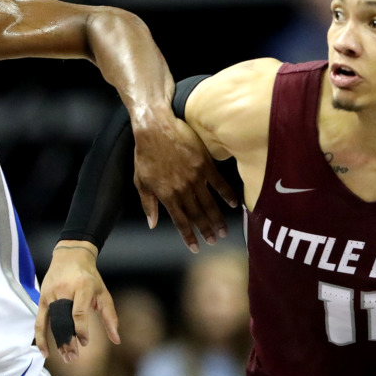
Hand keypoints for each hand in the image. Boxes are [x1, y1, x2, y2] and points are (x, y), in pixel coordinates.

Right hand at [35, 241, 118, 362]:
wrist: (69, 256)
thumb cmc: (90, 277)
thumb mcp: (103, 293)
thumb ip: (110, 317)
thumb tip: (117, 340)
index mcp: (82, 287)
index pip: (78, 312)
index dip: (81, 329)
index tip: (85, 342)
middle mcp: (64, 290)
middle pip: (63, 320)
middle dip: (68, 341)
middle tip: (73, 358)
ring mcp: (51, 294)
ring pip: (52, 323)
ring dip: (58, 342)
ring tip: (65, 357)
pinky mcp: (42, 298)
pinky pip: (39, 321)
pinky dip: (41, 337)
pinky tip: (45, 352)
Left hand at [132, 114, 236, 252]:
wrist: (155, 128)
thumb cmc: (145, 154)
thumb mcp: (141, 181)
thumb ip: (148, 204)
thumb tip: (152, 224)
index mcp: (167, 195)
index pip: (180, 221)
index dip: (188, 236)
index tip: (195, 247)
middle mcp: (183, 189)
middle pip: (197, 215)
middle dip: (206, 230)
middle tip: (214, 241)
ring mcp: (196, 177)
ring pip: (209, 203)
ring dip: (217, 219)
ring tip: (224, 231)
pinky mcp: (205, 164)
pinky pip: (219, 183)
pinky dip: (227, 195)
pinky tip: (234, 204)